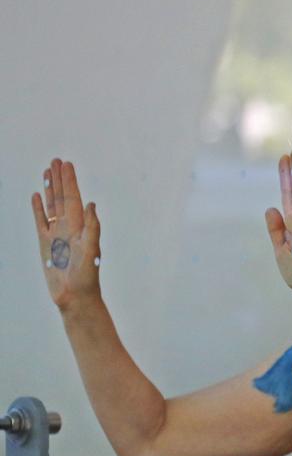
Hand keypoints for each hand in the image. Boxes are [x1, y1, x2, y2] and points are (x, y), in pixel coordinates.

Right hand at [31, 159, 101, 312]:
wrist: (75, 295)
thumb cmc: (87, 276)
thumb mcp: (92, 250)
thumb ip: (92, 228)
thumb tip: (91, 204)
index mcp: (80, 226)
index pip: (74, 198)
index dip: (70, 181)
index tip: (67, 164)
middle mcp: (69, 227)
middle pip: (62, 197)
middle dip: (60, 179)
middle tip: (56, 160)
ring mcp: (56, 234)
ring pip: (51, 205)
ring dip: (49, 189)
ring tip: (47, 172)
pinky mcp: (46, 243)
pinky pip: (40, 221)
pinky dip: (38, 208)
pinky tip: (36, 196)